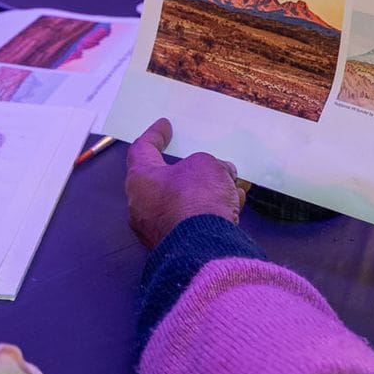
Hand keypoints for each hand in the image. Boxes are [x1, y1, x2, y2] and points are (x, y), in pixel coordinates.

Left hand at [126, 118, 244, 247]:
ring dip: (206, 194)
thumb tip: (221, 173)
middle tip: (207, 163)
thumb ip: (209, 165)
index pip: (142, 149)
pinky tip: (233, 208)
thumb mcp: (207, 165)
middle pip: (165, 181)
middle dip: (190, 172)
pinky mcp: (175, 248)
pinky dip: (210, 214)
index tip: (165, 125)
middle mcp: (141, 207)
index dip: (155, 135)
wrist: (204, 249)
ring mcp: (157, 231)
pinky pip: (192, 224)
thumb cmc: (196, 198)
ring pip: (182, 205)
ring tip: (232, 187)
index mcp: (140, 179)